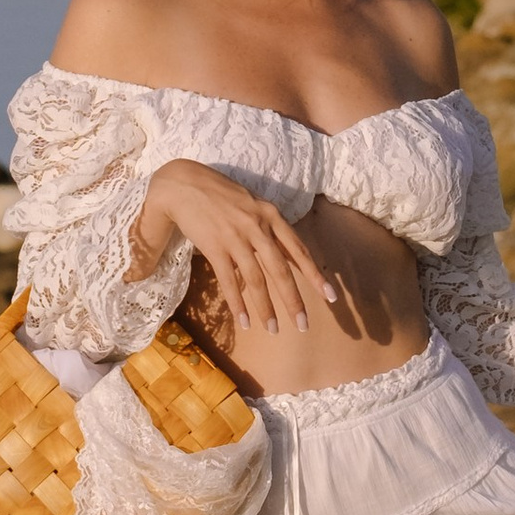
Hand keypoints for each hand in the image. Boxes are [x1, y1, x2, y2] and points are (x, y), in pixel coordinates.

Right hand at [133, 161, 340, 342]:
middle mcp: (258, 227)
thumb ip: (269, 229)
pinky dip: (238, 304)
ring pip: (256, 280)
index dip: (314, 275)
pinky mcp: (214, 247)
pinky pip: (229, 281)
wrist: (184, 184)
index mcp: (271, 215)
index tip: (330, 297)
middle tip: (303, 325)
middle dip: (294, 301)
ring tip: (274, 329)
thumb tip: (287, 256)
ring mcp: (236, 238)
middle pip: (280, 271)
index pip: (298, 250)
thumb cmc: (220, 194)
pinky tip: (244, 321)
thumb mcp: (252, 205)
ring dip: (266, 308)